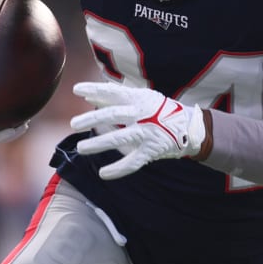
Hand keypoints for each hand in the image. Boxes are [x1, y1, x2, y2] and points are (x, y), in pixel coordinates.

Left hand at [70, 81, 206, 179]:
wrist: (188, 126)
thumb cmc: (157, 110)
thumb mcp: (139, 98)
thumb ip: (114, 98)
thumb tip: (88, 96)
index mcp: (138, 99)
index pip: (112, 92)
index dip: (94, 89)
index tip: (76, 89)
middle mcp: (141, 115)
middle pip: (112, 116)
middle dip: (91, 119)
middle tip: (74, 124)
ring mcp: (146, 133)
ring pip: (119, 139)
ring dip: (98, 144)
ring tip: (81, 148)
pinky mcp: (151, 150)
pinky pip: (132, 162)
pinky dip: (118, 169)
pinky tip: (103, 173)